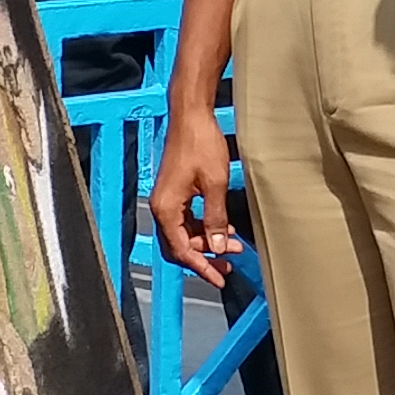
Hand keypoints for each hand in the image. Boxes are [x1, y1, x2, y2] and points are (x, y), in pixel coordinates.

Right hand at [148, 111, 239, 282]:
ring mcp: (167, 199)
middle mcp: (161, 207)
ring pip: (184, 233)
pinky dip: (203, 227)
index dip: (201, 266)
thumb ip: (215, 218)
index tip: (218, 278)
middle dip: (204, 257)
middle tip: (228, 266)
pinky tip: (223, 227)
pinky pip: (186, 219)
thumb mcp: (215, 184)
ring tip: (233, 246)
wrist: (191, 116)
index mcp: (166, 208)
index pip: (181, 249)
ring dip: (207, 241)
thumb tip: (219, 247)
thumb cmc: (200, 144)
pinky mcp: (175, 191)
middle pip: (179, 245)